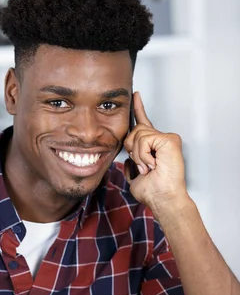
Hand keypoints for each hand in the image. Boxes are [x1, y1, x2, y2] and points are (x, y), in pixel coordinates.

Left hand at [124, 91, 189, 214]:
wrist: (162, 198)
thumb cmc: (152, 192)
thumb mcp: (135, 176)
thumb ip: (131, 166)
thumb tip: (125, 161)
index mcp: (152, 147)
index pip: (143, 124)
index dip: (138, 109)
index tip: (134, 96)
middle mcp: (160, 140)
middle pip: (134, 131)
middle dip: (132, 149)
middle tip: (143, 166)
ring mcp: (167, 139)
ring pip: (138, 135)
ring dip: (139, 156)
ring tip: (149, 167)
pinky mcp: (170, 139)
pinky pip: (145, 139)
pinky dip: (144, 155)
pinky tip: (153, 164)